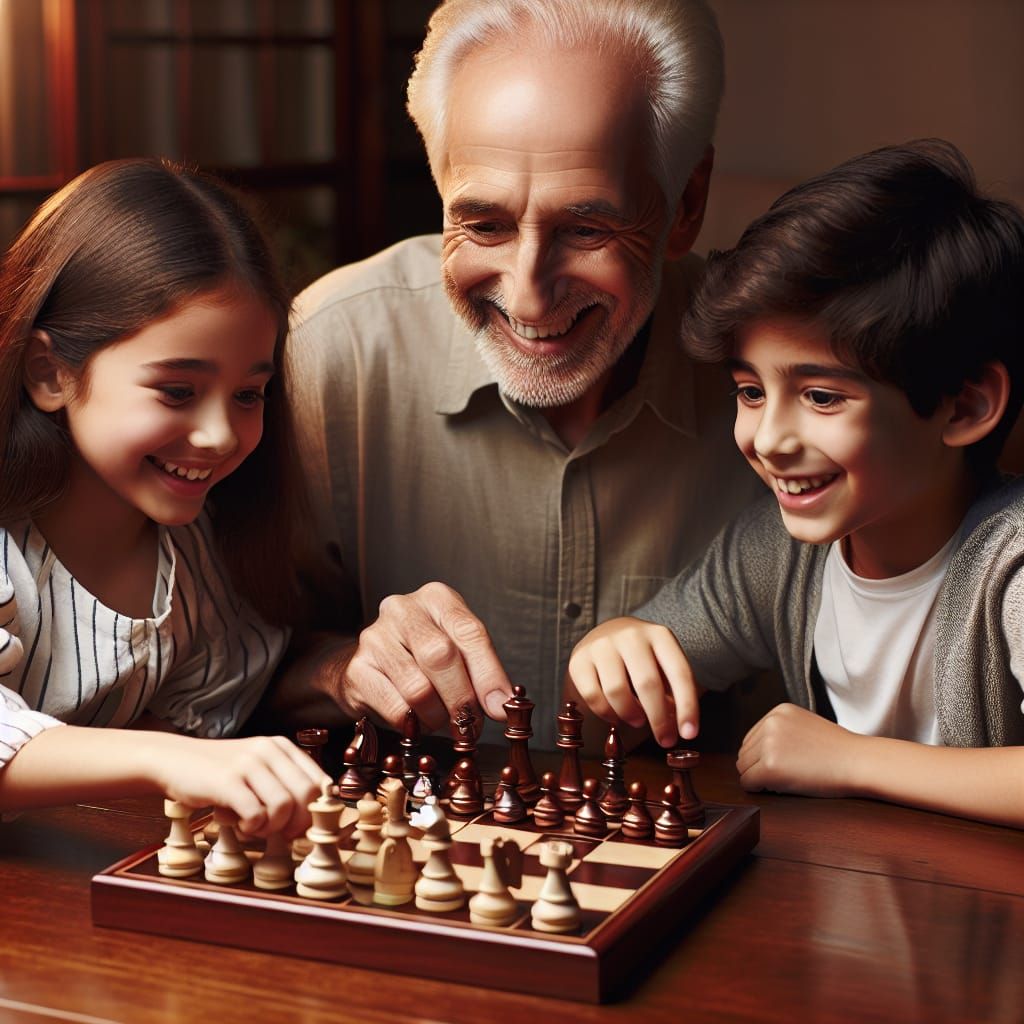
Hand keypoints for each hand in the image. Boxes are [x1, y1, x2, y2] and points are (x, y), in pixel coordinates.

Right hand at [156, 734, 329, 837]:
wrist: (173, 760)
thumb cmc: (219, 773)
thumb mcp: (256, 768)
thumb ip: (281, 783)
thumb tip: (309, 819)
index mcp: (281, 747)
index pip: (319, 781)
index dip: (315, 811)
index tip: (300, 826)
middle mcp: (269, 750)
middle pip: (308, 795)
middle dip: (298, 823)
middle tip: (279, 834)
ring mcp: (248, 764)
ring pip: (284, 806)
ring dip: (272, 827)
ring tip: (254, 827)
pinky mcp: (228, 781)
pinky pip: (256, 814)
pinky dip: (252, 828)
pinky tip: (240, 824)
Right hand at [339, 582, 513, 733]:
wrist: (370, 666)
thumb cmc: (422, 657)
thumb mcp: (458, 652)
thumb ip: (482, 672)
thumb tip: (502, 705)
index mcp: (437, 598)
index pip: (469, 633)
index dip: (489, 674)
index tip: (500, 707)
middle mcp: (403, 610)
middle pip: (441, 657)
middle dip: (462, 700)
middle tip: (472, 726)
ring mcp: (375, 637)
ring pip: (419, 688)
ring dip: (438, 716)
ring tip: (442, 721)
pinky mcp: (357, 670)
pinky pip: (396, 708)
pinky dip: (414, 724)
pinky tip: (418, 721)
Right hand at [568, 617, 699, 746]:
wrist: (606, 635)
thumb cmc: (642, 657)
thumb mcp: (663, 664)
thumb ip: (673, 692)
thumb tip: (678, 726)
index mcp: (659, 635)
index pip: (679, 673)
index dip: (687, 706)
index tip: (689, 733)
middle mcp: (630, 635)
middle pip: (647, 684)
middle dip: (659, 720)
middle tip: (665, 740)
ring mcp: (601, 645)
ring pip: (617, 691)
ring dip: (631, 715)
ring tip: (638, 720)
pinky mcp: (578, 660)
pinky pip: (593, 695)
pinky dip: (606, 713)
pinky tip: (615, 716)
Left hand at [737, 703, 863, 797]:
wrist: (859, 762)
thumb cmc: (837, 751)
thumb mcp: (805, 726)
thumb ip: (781, 731)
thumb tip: (754, 750)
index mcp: (778, 711)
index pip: (751, 739)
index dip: (763, 757)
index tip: (785, 765)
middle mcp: (770, 723)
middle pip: (745, 753)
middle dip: (758, 767)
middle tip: (786, 776)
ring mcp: (768, 743)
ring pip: (743, 768)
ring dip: (759, 778)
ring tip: (786, 781)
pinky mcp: (769, 766)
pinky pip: (747, 783)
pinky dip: (758, 790)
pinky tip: (779, 789)